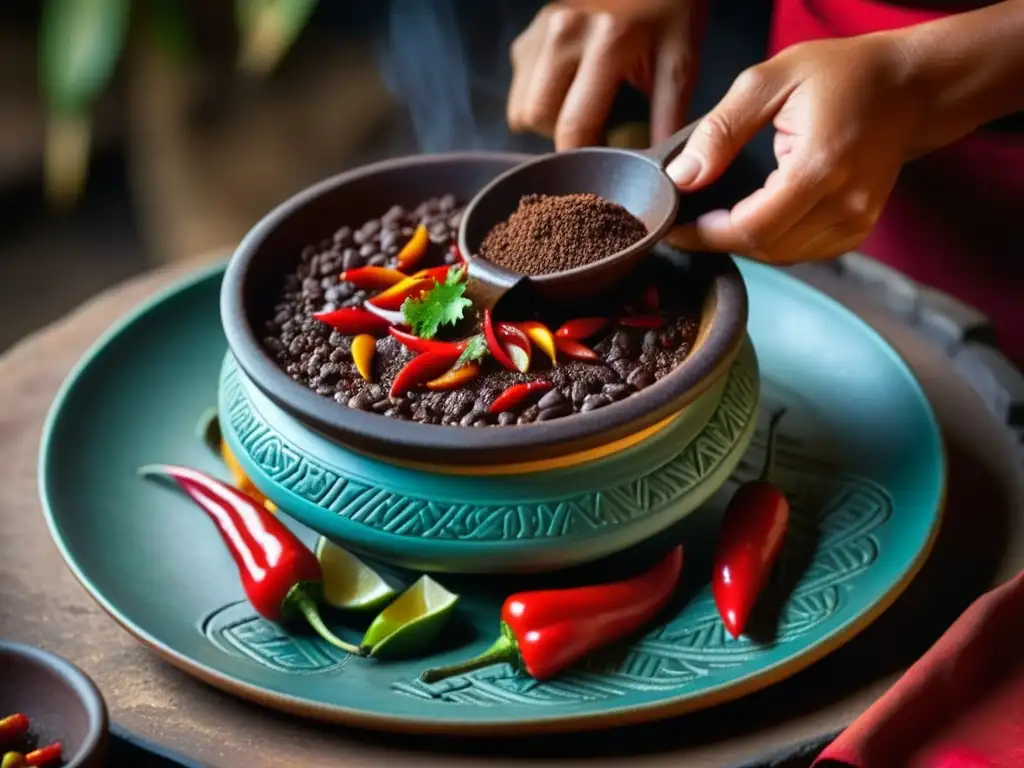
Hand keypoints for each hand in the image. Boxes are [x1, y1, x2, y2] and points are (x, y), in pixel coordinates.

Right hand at [508, 1, 706, 149]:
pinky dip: (541, 97)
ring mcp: (540, 29)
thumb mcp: (679, 63)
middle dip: (561, 136)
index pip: (573, 127)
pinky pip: (520, 87)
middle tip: (594, 131)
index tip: (604, 164)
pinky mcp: (529, 32)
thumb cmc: (670, 15)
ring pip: (521, 106)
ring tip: (583, 108)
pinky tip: (571, 86)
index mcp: (605, 41)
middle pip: (536, 119)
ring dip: (548, 119)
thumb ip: (668, 119)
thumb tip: (661, 176)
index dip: (586, 158)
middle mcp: (563, 31)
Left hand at [666, 33, 932, 263]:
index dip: (706, 236)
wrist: (909, 86)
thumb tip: (683, 176)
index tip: (674, 227)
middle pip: (764, 248)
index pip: (751, 227)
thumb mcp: (769, 81)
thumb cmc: (842, 74)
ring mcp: (856, 220)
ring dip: (744, 243)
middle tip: (688, 221)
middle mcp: (844, 203)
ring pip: (781, 256)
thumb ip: (721, 129)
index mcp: (820, 166)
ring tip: (716, 218)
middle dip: (718, 240)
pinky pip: (802, 252)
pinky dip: (771, 242)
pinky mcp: (858, 229)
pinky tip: (754, 219)